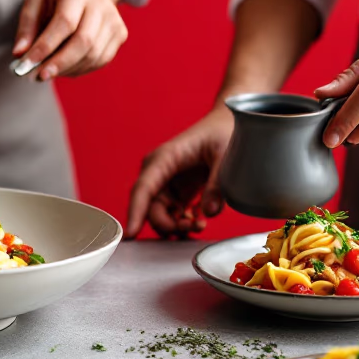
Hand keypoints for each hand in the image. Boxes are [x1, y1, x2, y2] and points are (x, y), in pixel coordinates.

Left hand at [12, 0, 128, 80]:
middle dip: (59, 63)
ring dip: (67, 69)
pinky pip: (100, 60)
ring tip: (47, 71)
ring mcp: (114, 19)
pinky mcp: (120, 34)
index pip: (64, 23)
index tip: (27, 65)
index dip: (46, 46)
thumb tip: (20, 54)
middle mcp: (101, 3)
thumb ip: (27, 27)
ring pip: (93, 55)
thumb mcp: (35, 2)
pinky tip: (65, 67)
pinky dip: (80, 69)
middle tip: (38, 77)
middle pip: (83, 41)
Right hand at [126, 108, 233, 238]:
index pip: (143, 189)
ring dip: (176, 226)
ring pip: (160, 215)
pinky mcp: (176, 191)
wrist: (228, 125)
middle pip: (151, 208)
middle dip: (169, 225)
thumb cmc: (223, 132)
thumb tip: (208, 213)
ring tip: (201, 224)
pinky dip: (182, 223)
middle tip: (196, 227)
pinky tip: (199, 219)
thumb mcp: (225, 155)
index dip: (135, 212)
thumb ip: (217, 184)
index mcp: (164, 158)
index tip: (130, 233)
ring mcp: (166, 182)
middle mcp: (158, 172)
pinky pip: (171, 214)